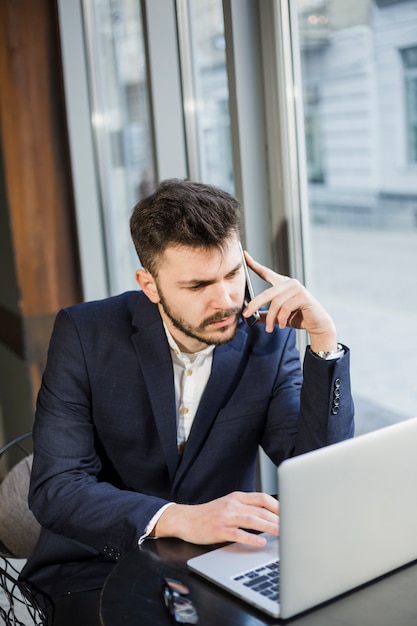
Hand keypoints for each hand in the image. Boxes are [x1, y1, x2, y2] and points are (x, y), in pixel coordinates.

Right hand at [154, 491, 278, 546]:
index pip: (262, 498)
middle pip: (260, 510)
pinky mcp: (218, 530)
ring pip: (252, 520)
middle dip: (278, 519)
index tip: (290, 514)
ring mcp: (225, 517)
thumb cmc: (209, 514)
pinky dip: (251, 538)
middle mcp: (232, 504)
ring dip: (269, 527)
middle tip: (292, 526)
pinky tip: (261, 542)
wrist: (186, 519)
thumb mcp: (228, 505)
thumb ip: (246, 508)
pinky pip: (238, 533)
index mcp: (236, 497)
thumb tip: (269, 517)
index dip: (278, 506)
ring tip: (283, 533)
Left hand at [242, 251, 337, 352]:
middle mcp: (289, 283)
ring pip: (276, 303)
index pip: (266, 273)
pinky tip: (282, 326)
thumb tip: (251, 318)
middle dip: (254, 304)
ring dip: (271, 318)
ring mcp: (297, 288)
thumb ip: (266, 315)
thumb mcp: (278, 317)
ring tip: (270, 329)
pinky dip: (281, 319)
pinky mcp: (303, 296)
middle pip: (266, 293)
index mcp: (282, 285)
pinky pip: (286, 308)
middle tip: (246, 315)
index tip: (244, 255)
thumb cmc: (299, 318)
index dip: (254, 264)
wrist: (318, 325)